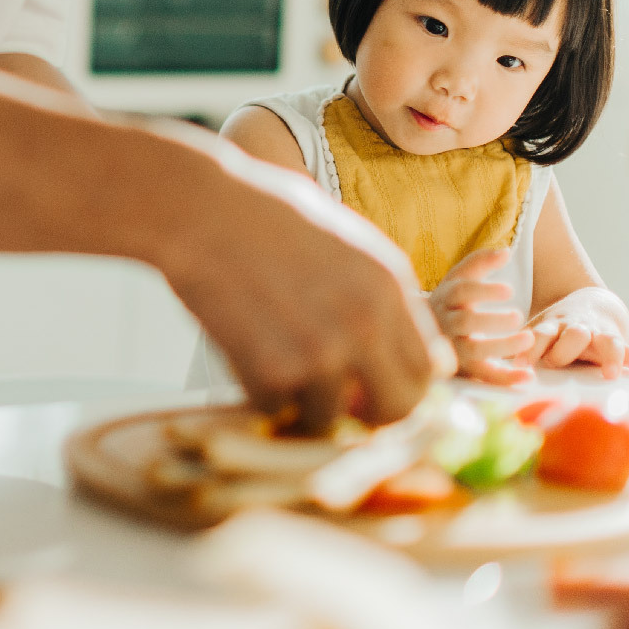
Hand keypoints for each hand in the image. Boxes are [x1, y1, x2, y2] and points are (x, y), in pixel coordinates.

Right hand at [158, 147, 455, 433]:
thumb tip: (423, 359)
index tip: (375, 389)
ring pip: (329, 419)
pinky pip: (276, 411)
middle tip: (337, 406)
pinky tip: (244, 356)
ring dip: (302, 404)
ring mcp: (319, 351)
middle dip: (368, 416)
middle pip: (396, 408)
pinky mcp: (271, 370)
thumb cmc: (265, 218)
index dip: (403, 388)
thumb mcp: (347, 245)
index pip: (428, 369)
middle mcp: (365, 323)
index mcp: (389, 286)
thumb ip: (384, 299)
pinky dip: (259, 395)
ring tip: (275, 366)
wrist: (200, 209)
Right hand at [427, 248, 535, 385]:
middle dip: (491, 320)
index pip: (460, 292)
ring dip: (502, 347)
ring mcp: (453, 349)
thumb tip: (507, 251)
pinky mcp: (463, 371)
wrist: (417, 335)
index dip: (483, 291)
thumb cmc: (448, 304)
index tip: (509, 290)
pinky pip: (484, 376)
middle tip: (517, 316)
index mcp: (445, 299)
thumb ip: (480, 263)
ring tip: (528, 338)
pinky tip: (529, 376)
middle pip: (465, 322)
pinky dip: (506, 378)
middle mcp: (446, 324)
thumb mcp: (457, 279)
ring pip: (474, 351)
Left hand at [524, 287, 628, 378]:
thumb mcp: (533, 333)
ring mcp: (600, 334)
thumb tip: (491, 370)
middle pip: (573, 335)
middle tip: (554, 363)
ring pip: (607, 341)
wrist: (590, 303)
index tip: (520, 364)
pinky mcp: (619, 343)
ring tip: (611, 373)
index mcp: (552, 326)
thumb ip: (517, 350)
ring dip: (609, 355)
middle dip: (565, 350)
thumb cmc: (553, 330)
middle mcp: (576, 328)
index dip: (530, 348)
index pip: (539, 335)